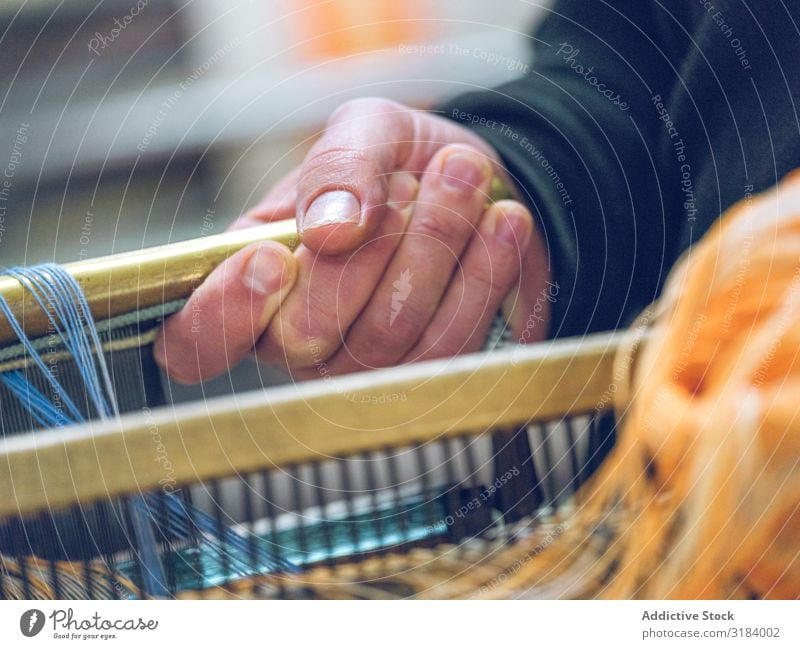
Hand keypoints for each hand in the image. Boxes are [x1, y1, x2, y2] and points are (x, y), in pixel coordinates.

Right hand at [155, 98, 550, 382]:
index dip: (226, 311)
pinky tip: (503, 221)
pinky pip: (452, 347)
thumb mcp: (364, 133)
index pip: (197, 340)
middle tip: (407, 184)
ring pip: (390, 340)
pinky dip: (482, 273)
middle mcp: (299, 339)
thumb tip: (328, 233)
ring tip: (463, 175)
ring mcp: (365, 369)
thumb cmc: (401, 164)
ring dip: (435, 246)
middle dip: (369, 249)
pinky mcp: (430, 376)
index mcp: (252, 283)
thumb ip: (337, 166)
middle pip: (309, 336)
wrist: (477, 186)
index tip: (276, 258)